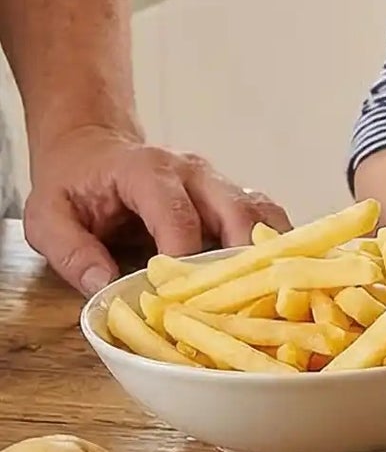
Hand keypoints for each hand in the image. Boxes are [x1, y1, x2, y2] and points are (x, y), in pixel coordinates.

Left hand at [24, 126, 290, 295]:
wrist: (93, 145)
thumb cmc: (71, 182)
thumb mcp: (45, 217)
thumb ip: (71, 251)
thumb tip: (105, 286)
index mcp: (147, 171)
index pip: (179, 216)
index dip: (186, 260)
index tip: (182, 299)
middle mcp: (194, 172)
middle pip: (238, 212)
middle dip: (242, 261)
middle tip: (236, 305)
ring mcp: (219, 182)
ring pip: (262, 214)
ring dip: (268, 254)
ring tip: (266, 296)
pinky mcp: (232, 195)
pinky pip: (265, 218)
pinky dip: (273, 248)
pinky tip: (269, 279)